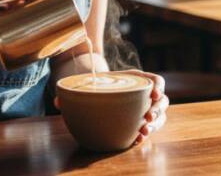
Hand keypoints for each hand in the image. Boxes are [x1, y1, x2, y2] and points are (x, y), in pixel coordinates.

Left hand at [52, 69, 168, 146]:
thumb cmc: (96, 82)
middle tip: (147, 118)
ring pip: (160, 116)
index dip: (158, 87)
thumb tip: (58, 101)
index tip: (154, 94)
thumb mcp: (89, 81)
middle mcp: (145, 94)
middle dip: (157, 111)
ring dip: (154, 125)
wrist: (96, 88)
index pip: (156, 80)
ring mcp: (145, 108)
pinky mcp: (140, 121)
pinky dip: (145, 135)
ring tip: (143, 132)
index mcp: (137, 79)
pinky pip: (150, 128)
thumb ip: (75, 90)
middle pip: (162, 101)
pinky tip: (137, 140)